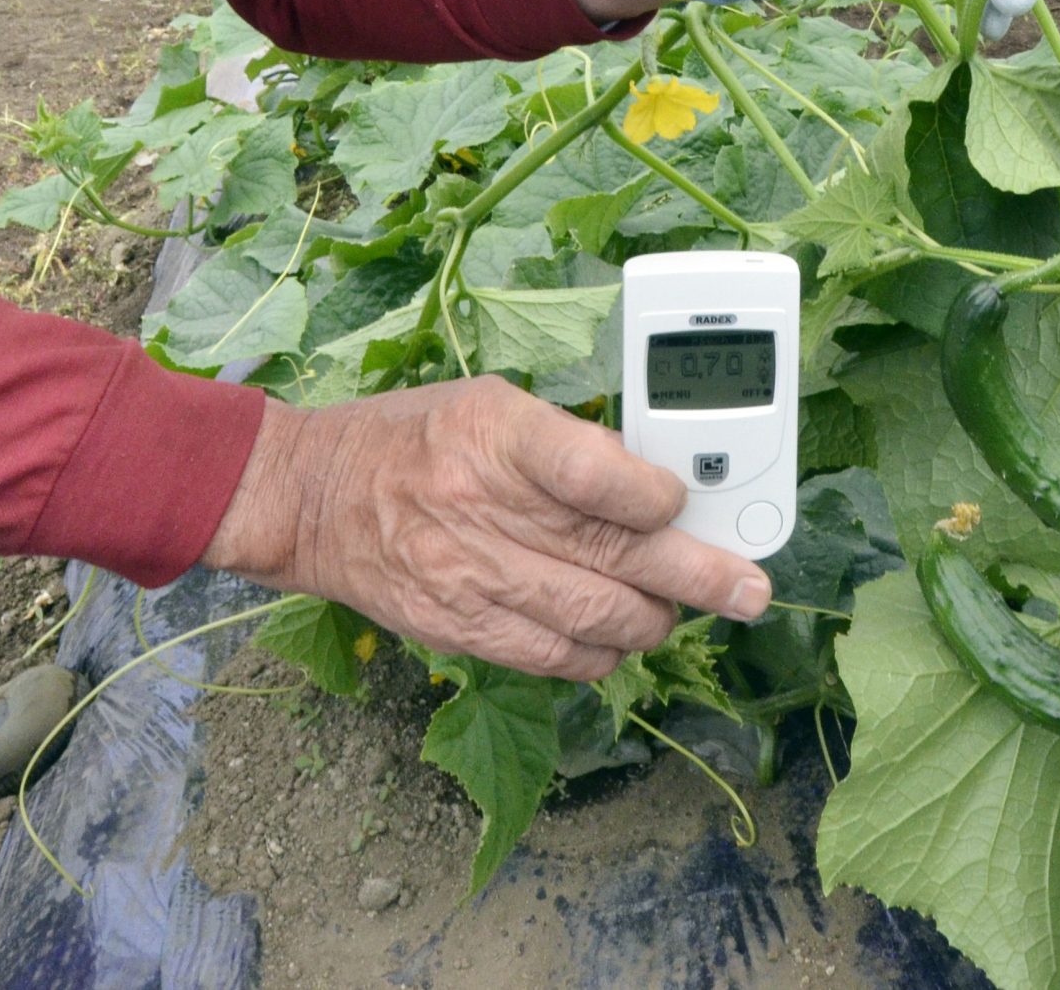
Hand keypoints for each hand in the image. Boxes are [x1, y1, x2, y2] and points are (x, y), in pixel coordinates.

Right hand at [202, 382, 772, 680]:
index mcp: (495, 433)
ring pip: (593, 617)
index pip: (591, 470)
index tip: (680, 500)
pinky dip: (600, 653)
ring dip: (655, 620)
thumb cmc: (413, 439)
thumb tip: (649, 484)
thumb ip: (567, 441)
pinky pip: (552, 656)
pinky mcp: (459, 627)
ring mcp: (470, 576)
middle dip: (698, 577)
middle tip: (750, 589)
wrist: (309, 497)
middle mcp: (483, 506)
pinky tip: (620, 637)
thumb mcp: (489, 404)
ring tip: (682, 611)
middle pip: (611, 554)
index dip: (652, 494)